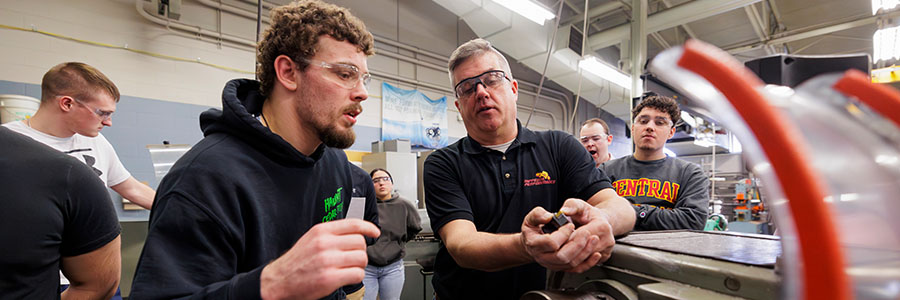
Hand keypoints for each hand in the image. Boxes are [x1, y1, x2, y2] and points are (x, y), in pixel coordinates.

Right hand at [260, 219, 379, 299]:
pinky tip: (346, 277)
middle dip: (360, 252)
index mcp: (321, 231)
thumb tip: (354, 234)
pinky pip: (357, 274)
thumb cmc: (295, 262)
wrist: (278, 281)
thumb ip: (331, 235)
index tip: (375, 232)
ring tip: (349, 268)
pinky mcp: (330, 278)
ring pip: (362, 258)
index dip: (368, 227)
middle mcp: (325, 243)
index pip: (353, 224)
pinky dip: (355, 277)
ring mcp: (328, 260)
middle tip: (352, 258)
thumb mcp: (311, 239)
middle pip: (360, 242)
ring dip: (359, 265)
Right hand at [520, 206, 598, 270]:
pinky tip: (595, 254)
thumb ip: (538, 214)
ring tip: (593, 239)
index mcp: (534, 244)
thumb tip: (549, 217)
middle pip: (562, 256)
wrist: (533, 242)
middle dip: (577, 244)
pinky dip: (588, 263)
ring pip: (571, 264)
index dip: (563, 234)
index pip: (551, 243)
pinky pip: (576, 269)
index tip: (570, 225)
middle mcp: (543, 257)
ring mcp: (552, 264)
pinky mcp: (561, 267)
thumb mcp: (532, 218)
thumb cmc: (534, 229)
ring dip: (584, 252)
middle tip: (586, 233)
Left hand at [558, 198, 614, 271]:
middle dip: (566, 248)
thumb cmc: (590, 214)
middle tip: (555, 246)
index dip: (566, 237)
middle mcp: (607, 240)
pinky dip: (573, 263)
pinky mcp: (602, 259)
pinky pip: (586, 265)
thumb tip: (563, 211)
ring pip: (583, 260)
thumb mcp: (580, 205)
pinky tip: (565, 258)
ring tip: (559, 251)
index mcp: (602, 226)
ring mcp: (606, 251)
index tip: (556, 236)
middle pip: (582, 250)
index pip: (580, 236)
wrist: (602, 221)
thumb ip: (571, 206)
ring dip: (568, 257)